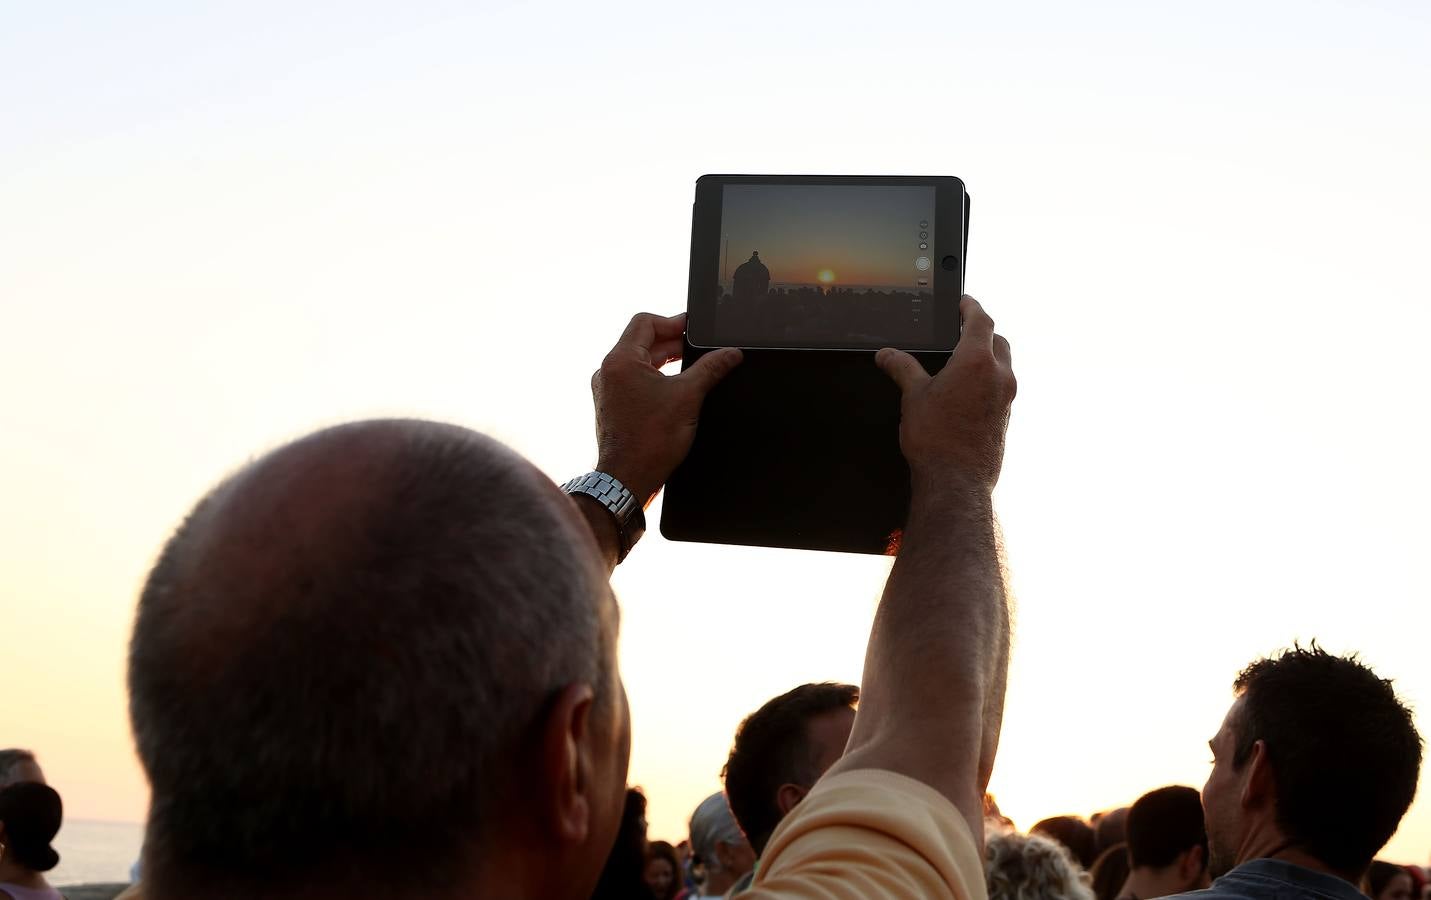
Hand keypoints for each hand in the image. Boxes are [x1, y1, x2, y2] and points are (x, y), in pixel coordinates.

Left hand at [592, 312, 742, 504]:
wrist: (628, 478)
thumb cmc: (649, 441)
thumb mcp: (688, 397)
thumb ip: (711, 368)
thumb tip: (730, 354)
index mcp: (620, 361)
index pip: (645, 322)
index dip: (673, 321)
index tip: (694, 329)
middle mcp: (608, 372)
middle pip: (643, 341)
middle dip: (673, 342)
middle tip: (701, 348)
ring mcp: (608, 389)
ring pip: (639, 362)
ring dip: (665, 360)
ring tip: (692, 366)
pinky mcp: (613, 406)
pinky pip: (635, 380)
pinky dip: (656, 378)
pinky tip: (676, 388)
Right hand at [876, 295, 1014, 492]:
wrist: (956, 482)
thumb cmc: (936, 441)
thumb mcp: (913, 397)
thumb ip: (902, 369)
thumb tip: (887, 355)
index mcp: (976, 363)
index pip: (980, 320)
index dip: (970, 306)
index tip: (964, 301)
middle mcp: (998, 376)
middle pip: (998, 340)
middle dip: (982, 331)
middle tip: (964, 328)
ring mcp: (1006, 398)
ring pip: (1003, 364)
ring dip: (988, 356)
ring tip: (964, 360)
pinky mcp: (1006, 417)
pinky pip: (1001, 386)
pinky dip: (988, 379)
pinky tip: (968, 391)